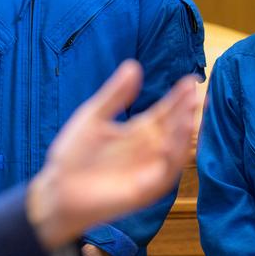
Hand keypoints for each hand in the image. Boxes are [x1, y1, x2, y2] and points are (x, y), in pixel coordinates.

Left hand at [27, 60, 202, 248]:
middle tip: (198, 94)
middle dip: (187, 112)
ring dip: (184, 133)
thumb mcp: (93, 117)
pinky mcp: (145, 190)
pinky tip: (174, 142)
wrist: (56, 188)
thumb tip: (133, 65)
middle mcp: (149, 150)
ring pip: (175, 150)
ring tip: (190, 114)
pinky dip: (173, 158)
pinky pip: (165, 174)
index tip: (190, 80)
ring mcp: (148, 170)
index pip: (165, 112)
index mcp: (138, 131)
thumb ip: (115, 95)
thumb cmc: (73, 155)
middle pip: (174, 128)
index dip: (178, 97)